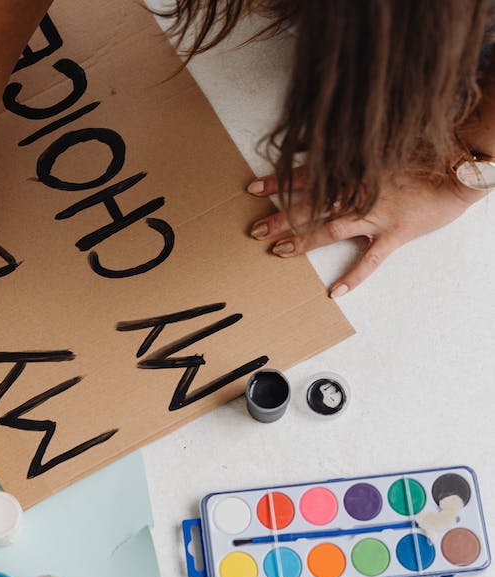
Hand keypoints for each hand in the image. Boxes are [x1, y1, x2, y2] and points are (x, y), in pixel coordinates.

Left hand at [246, 170, 484, 296]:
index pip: (307, 174)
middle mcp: (359, 191)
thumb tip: (318, 153)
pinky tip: (335, 292)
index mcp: (353, 168)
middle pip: (310, 205)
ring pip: (330, 229)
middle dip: (280, 217)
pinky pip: (371, 259)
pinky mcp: (396, 233)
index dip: (278, 181)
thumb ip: (349, 154)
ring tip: (277, 251)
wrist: (461, 166)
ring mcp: (376, 214)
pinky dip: (354, 276)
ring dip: (302, 241)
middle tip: (254, 229)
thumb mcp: (380, 147)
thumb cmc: (422, 154)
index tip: (253, 187)